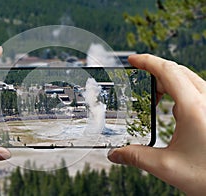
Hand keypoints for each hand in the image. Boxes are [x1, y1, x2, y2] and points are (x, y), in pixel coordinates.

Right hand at [107, 54, 205, 194]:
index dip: (147, 61)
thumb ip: (136, 157)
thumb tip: (116, 154)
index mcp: (194, 108)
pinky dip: (178, 91)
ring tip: (151, 92)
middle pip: (177, 71)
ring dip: (167, 81)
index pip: (167, 71)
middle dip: (154, 70)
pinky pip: (195, 90)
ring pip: (187, 79)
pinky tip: (171, 106)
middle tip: (137, 76)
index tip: (132, 59)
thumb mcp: (167, 166)